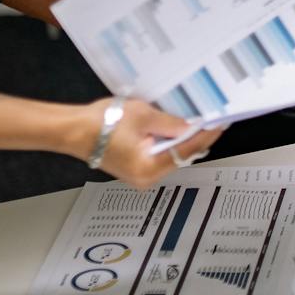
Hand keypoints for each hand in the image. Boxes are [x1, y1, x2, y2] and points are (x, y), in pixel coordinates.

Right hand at [76, 98, 225, 189]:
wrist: (73, 129)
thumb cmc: (103, 123)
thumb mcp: (143, 116)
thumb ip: (171, 123)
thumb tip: (194, 126)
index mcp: (149, 168)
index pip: (187, 151)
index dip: (206, 136)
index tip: (220, 123)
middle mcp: (146, 178)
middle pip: (180, 156)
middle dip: (196, 138)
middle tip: (213, 119)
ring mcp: (139, 174)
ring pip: (170, 156)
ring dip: (182, 140)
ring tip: (198, 121)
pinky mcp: (134, 168)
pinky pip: (158, 155)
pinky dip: (168, 142)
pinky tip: (176, 128)